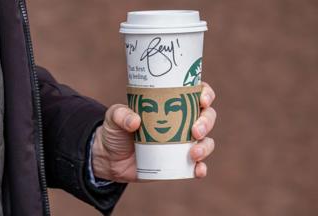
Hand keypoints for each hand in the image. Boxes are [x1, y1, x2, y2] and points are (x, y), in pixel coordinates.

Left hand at [92, 82, 215, 181]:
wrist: (110, 159)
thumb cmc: (116, 131)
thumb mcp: (114, 117)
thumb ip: (121, 115)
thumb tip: (135, 122)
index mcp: (171, 104)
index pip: (196, 94)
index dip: (206, 94)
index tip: (202, 100)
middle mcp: (182, 122)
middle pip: (207, 117)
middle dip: (206, 122)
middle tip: (195, 131)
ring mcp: (182, 143)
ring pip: (206, 141)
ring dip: (205, 147)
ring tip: (193, 153)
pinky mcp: (179, 163)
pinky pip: (197, 166)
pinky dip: (201, 169)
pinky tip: (197, 171)